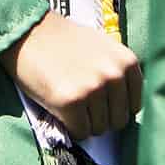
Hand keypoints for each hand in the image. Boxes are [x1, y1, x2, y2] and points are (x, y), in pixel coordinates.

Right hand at [0, 10, 142, 140]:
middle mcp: (114, 75)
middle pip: (118, 121)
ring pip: (98, 130)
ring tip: (69, 101)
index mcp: (127, 62)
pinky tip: (60, 108)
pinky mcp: (71, 102)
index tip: (101, 103)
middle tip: (82, 103)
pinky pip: (80, 133)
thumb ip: (117, 73)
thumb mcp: (103, 49)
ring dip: (84, 122)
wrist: (29, 32)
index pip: (134, 106)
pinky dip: (70, 127)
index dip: (116, 108)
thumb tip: (128, 106)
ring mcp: (93, 89)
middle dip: (100, 118)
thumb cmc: (65, 41)